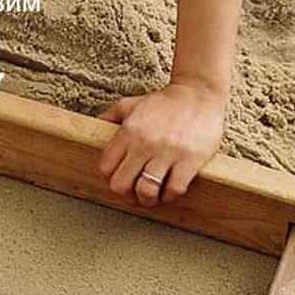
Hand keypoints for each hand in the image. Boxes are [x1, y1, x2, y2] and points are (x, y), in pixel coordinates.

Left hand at [98, 83, 226, 206]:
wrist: (199, 94)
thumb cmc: (166, 103)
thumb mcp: (131, 104)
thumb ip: (110, 117)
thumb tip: (95, 129)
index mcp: (128, 131)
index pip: (106, 168)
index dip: (111, 178)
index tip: (120, 180)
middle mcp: (144, 143)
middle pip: (122, 184)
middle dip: (126, 194)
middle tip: (134, 194)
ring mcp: (168, 153)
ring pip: (146, 191)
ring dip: (147, 200)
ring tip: (152, 197)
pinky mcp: (189, 161)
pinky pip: (173, 189)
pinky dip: (169, 196)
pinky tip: (169, 191)